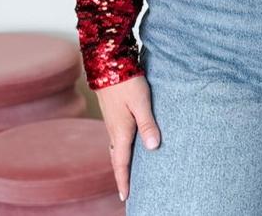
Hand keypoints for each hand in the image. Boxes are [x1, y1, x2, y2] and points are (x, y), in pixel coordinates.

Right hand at [95, 74, 160, 201]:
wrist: (108, 64)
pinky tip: (127, 146)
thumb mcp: (141, 102)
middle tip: (127, 191)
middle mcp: (114, 130)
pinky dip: (120, 150)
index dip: (124, 181)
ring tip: (127, 173)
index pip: (122, 163)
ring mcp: (112, 122)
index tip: (126, 197)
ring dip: (121, 163)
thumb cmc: (126, 81)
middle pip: (117, 160)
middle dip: (121, 176)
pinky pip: (116, 139)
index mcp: (120, 131)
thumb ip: (147, 124)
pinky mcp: (113, 114)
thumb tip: (153, 148)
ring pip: (116, 149)